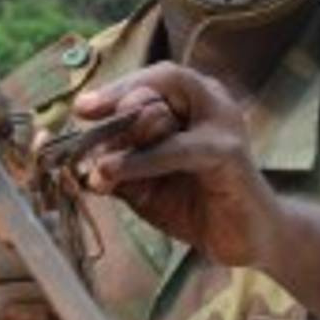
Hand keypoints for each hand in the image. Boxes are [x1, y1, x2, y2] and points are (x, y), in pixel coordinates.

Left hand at [71, 64, 288, 268]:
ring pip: (158, 113)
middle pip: (150, 88)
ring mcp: (221, 123)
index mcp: (191, 100)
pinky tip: (113, 173)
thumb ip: (115, 167)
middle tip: (96, 148)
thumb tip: (75, 161)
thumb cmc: (196, 204)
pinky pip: (174, 149)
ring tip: (99, 167)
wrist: (245, 239)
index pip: (147, 80)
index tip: (81, 109)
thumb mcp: (144, 185)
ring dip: (123, 142)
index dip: (112, 91)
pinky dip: (141, 161)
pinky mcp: (227, 152)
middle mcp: (209, 101)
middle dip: (118, 118)